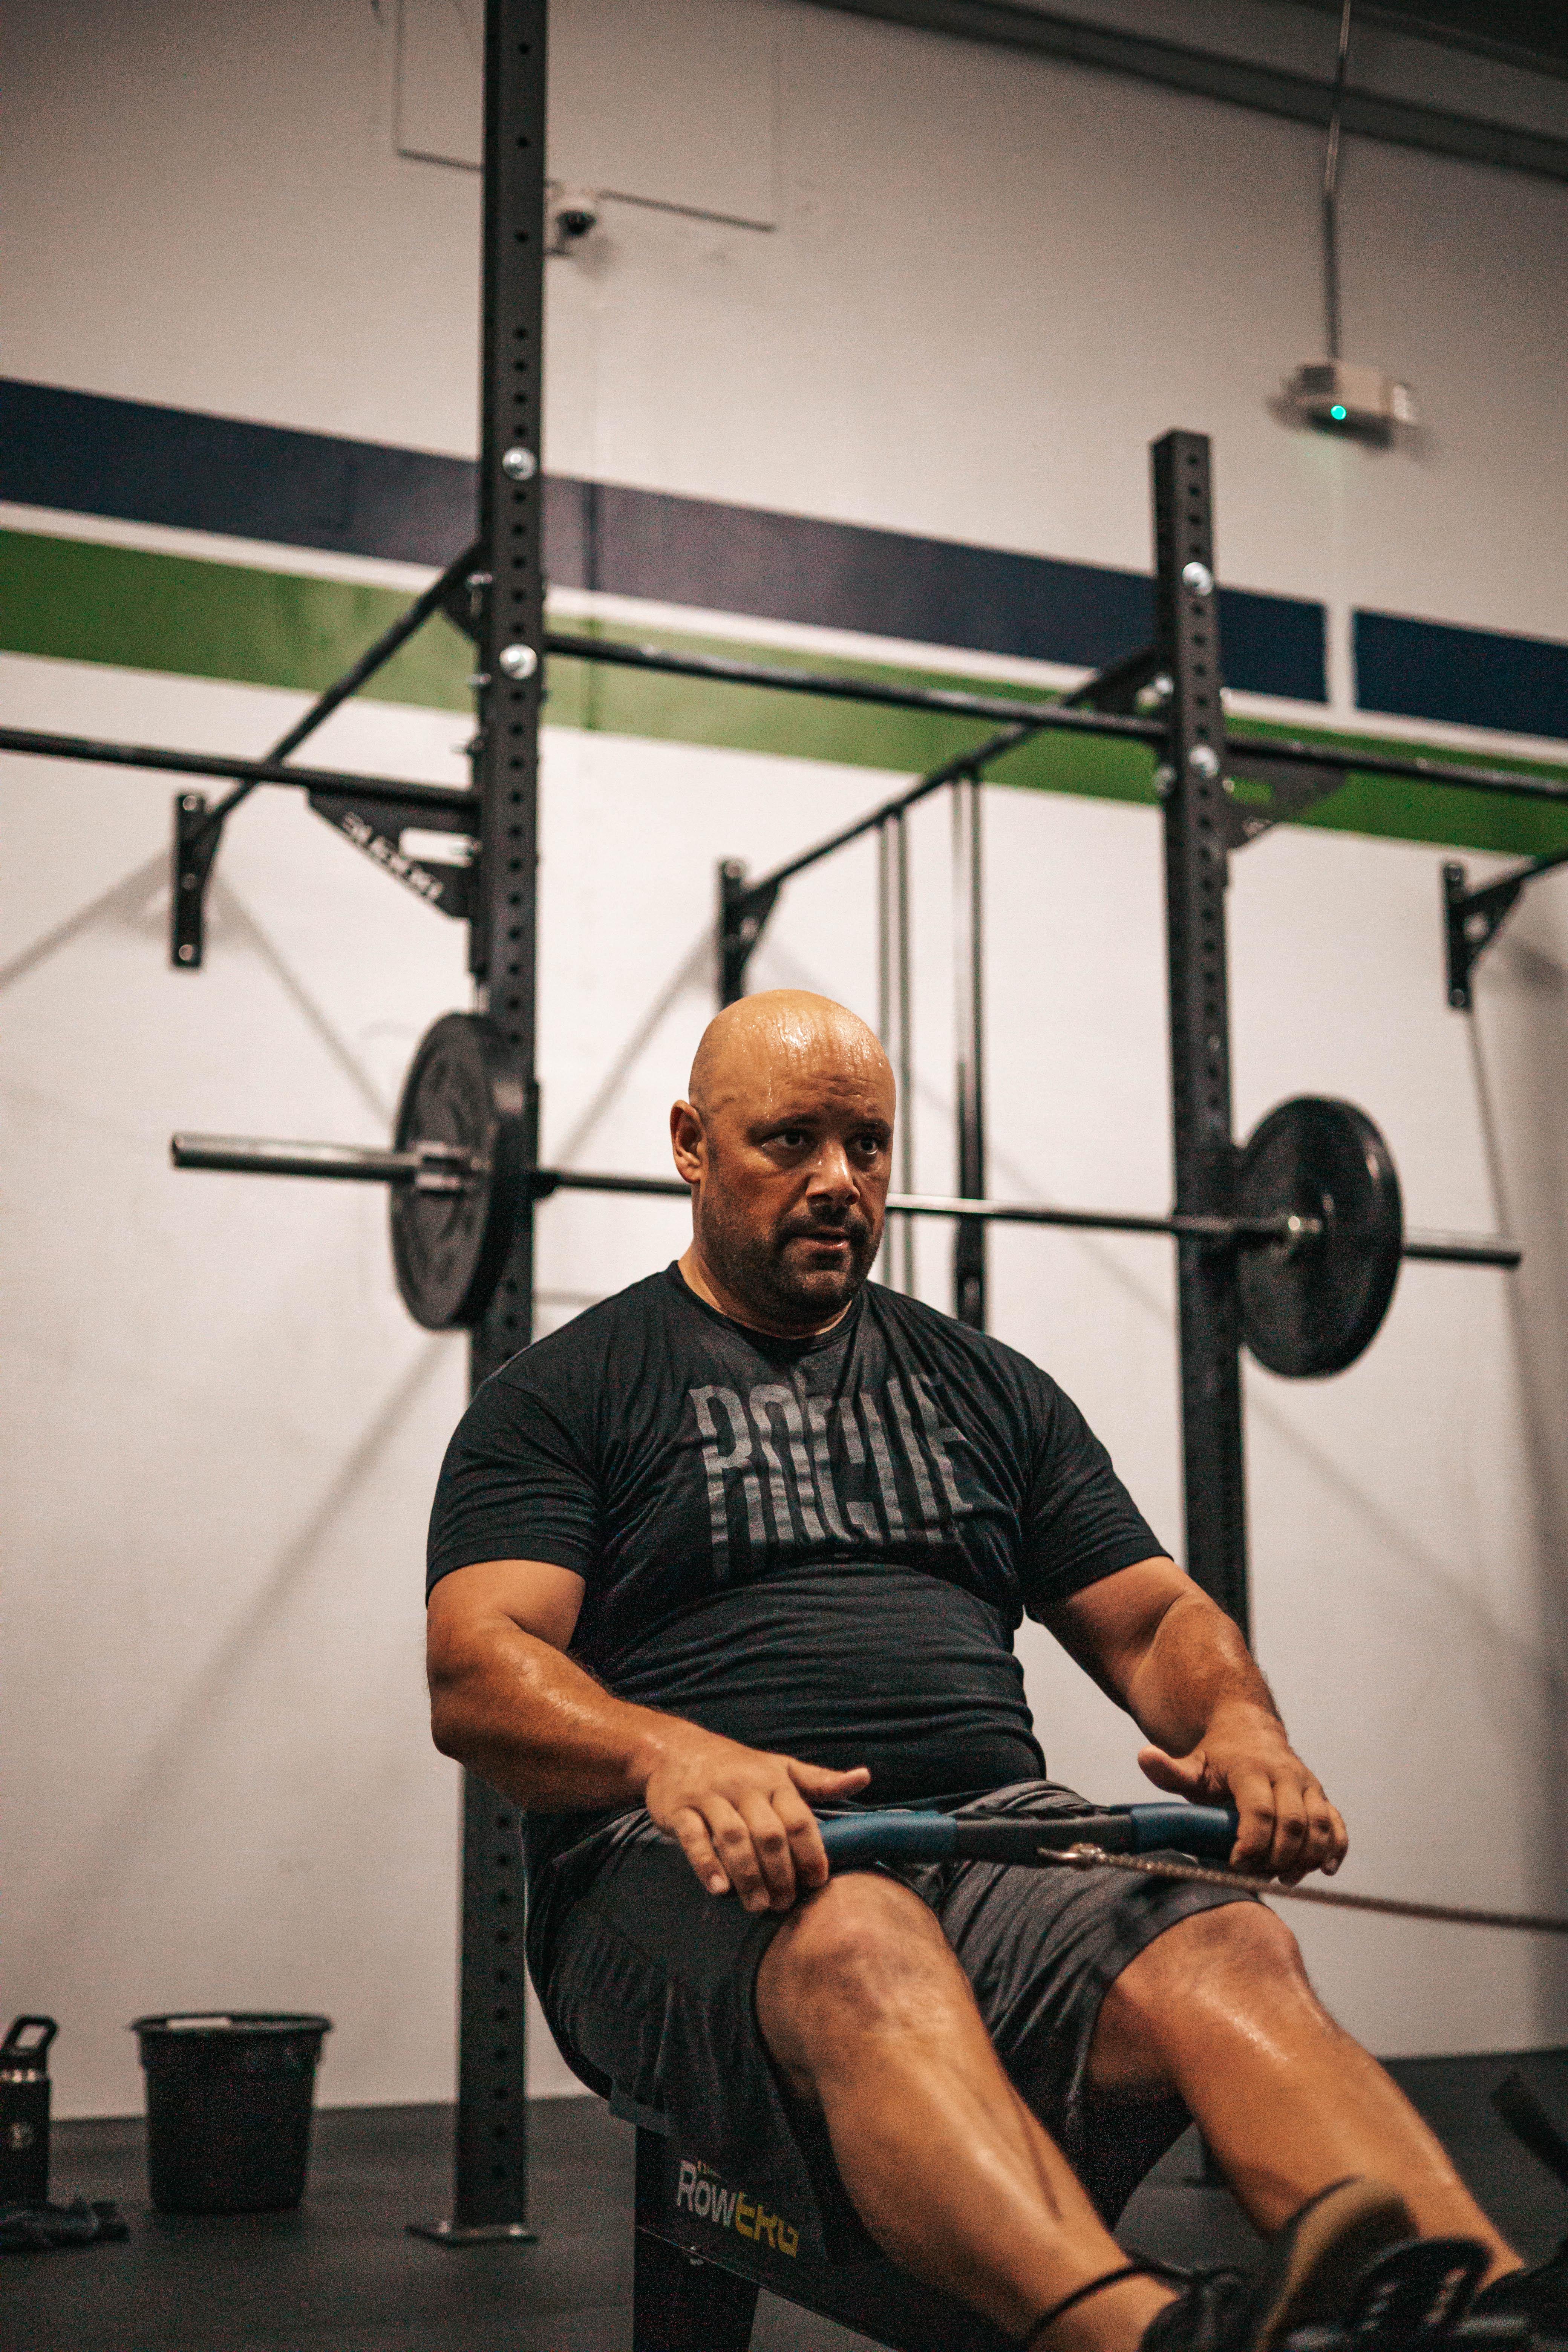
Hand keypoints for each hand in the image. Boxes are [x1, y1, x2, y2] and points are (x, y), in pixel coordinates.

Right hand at [637, 1724, 870, 1912]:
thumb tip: (865, 1777)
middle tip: (785, 1904)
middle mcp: (743, 1786)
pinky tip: (720, 1889)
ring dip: (749, 1877)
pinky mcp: (679, 1809)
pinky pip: (693, 1838)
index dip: (812, 1854)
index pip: (799, 1820)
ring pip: (734, 1839)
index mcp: (773, 1780)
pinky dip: (707, 1865)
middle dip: (781, 1874)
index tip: (818, 1883)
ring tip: (758, 1905)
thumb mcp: (781, 1767)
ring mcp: (710, 1797)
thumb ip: (820, 1780)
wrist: (677, 1748)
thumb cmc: (739, 1766)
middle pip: (769, 1835)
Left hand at [1137, 1705, 1347, 1883]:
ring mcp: (1308, 1786)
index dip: (1251, 1845)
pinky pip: (1339, 1825)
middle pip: (1294, 1824)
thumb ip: (1170, 1771)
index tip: (1236, 1866)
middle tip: (1258, 1877)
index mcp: (1252, 1769)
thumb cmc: (1215, 1757)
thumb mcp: (1191, 1764)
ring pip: (1321, 1826)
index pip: (1259, 1812)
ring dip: (1307, 1859)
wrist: (1246, 1729)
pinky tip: (1326, 1870)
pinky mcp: (1321, 1797)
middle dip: (1278, 1858)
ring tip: (1284, 1878)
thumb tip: (1144, 1757)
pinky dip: (1337, 1849)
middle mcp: (1286, 1774)